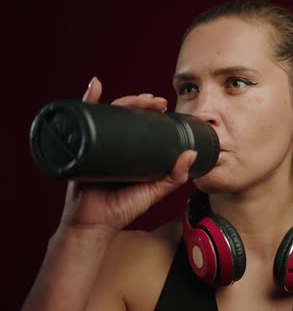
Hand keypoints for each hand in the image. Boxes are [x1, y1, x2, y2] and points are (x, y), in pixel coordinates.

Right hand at [60, 77, 196, 235]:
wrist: (94, 224)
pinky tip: (95, 86)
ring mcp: (96, 143)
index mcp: (130, 151)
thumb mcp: (154, 191)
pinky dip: (86, 100)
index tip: (163, 104)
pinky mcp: (81, 147)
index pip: (139, 123)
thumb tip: (192, 154)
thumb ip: (174, 177)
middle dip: (140, 102)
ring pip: (108, 114)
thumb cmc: (121, 209)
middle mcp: (113, 144)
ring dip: (123, 100)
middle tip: (156, 101)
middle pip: (124, 115)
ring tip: (140, 97)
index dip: (151, 111)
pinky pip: (81, 120)